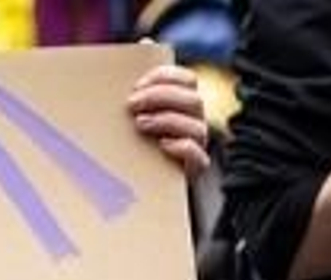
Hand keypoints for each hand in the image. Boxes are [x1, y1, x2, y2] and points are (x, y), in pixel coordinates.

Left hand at [128, 62, 209, 177]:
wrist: (133, 185)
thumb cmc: (133, 142)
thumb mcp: (135, 110)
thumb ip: (142, 82)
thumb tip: (146, 42)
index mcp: (183, 103)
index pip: (187, 80)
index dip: (165, 77)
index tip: (137, 84)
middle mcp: (195, 121)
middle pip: (193, 100)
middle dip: (161, 98)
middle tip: (131, 104)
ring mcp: (196, 145)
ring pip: (197, 126)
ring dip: (167, 121)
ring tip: (139, 124)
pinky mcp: (192, 169)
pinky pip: (199, 156)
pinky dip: (182, 147)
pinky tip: (161, 145)